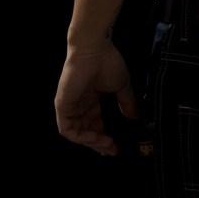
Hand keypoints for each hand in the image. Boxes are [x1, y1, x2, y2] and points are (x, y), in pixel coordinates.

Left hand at [55, 41, 137, 155]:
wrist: (94, 49)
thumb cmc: (107, 61)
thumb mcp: (121, 86)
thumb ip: (127, 104)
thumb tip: (136, 120)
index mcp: (92, 100)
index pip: (97, 124)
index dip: (107, 136)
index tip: (119, 144)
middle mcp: (80, 105)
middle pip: (88, 131)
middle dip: (100, 143)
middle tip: (114, 150)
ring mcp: (70, 106)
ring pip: (78, 133)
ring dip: (92, 142)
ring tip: (108, 144)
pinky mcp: (63, 106)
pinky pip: (68, 130)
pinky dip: (82, 137)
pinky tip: (96, 138)